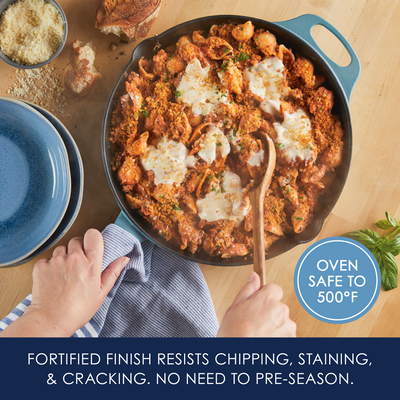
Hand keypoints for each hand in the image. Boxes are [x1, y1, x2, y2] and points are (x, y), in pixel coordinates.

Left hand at [0, 229, 128, 336]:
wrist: (51, 321)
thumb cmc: (77, 310)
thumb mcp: (101, 292)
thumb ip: (113, 272)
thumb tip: (124, 259)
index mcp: (91, 264)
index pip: (93, 235)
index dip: (93, 239)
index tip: (92, 247)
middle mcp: (73, 259)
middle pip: (77, 240)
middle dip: (78, 249)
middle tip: (78, 265)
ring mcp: (56, 261)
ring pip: (61, 248)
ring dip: (64, 257)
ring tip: (65, 274)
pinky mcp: (41, 266)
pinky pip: (47, 258)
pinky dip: (50, 266)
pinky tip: (54, 278)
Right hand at [217, 272, 295, 336]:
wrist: (240, 355)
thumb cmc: (234, 332)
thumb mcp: (235, 306)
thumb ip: (248, 289)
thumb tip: (254, 277)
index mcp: (268, 299)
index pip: (274, 289)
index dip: (266, 295)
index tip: (259, 303)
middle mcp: (281, 310)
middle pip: (278, 306)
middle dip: (269, 312)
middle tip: (254, 321)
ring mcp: (288, 327)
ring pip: (282, 322)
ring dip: (274, 326)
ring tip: (259, 334)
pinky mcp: (291, 340)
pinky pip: (286, 335)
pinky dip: (278, 337)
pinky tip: (265, 340)